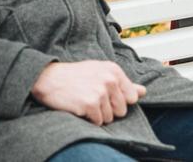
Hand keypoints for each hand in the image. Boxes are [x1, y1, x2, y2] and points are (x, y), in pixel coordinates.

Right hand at [30, 60, 145, 125]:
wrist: (49, 79)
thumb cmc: (75, 76)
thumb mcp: (100, 73)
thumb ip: (124, 83)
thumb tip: (143, 92)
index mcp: (114, 71)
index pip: (131, 98)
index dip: (117, 100)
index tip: (104, 95)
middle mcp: (109, 80)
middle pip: (121, 110)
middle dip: (108, 109)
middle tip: (91, 97)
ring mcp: (100, 92)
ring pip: (110, 118)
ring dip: (97, 114)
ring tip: (84, 101)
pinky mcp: (90, 104)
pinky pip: (98, 122)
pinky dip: (89, 119)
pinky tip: (80, 107)